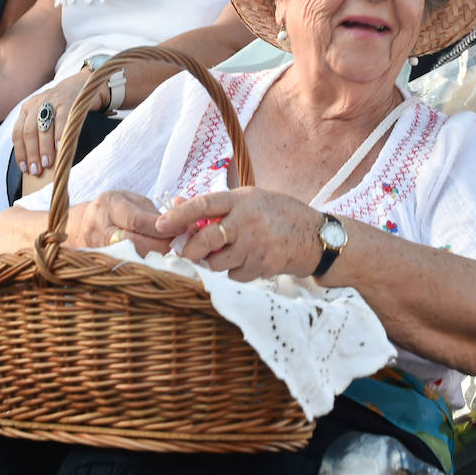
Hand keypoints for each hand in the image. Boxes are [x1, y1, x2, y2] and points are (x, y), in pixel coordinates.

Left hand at [12, 71, 93, 177]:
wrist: (81, 85)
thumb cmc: (61, 107)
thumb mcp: (44, 115)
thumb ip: (37, 132)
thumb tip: (33, 163)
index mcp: (27, 109)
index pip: (18, 133)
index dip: (20, 152)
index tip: (24, 168)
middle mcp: (36, 104)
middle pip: (29, 132)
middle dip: (32, 153)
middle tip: (36, 170)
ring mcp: (51, 102)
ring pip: (44, 128)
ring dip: (44, 148)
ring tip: (47, 164)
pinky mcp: (67, 102)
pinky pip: (62, 121)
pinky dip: (60, 135)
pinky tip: (60, 148)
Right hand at [67, 191, 170, 254]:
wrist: (85, 222)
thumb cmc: (115, 207)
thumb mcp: (132, 200)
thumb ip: (152, 212)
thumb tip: (176, 226)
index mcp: (108, 206)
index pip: (136, 221)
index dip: (160, 227)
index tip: (180, 229)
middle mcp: (99, 228)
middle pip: (134, 243)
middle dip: (160, 244)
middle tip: (177, 242)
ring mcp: (97, 248)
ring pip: (132, 257)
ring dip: (155, 255)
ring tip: (167, 249)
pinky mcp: (101, 263)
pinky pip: (127, 265)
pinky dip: (144, 262)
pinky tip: (154, 258)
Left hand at [155, 189, 321, 280]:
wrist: (315, 236)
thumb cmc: (278, 214)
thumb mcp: (250, 199)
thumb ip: (217, 205)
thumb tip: (176, 203)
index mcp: (243, 199)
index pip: (204, 204)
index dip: (179, 215)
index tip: (160, 224)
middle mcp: (248, 221)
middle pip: (206, 239)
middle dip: (190, 249)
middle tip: (187, 252)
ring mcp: (256, 246)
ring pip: (216, 262)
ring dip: (214, 262)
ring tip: (227, 253)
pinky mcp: (262, 266)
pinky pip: (234, 275)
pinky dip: (234, 271)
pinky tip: (247, 261)